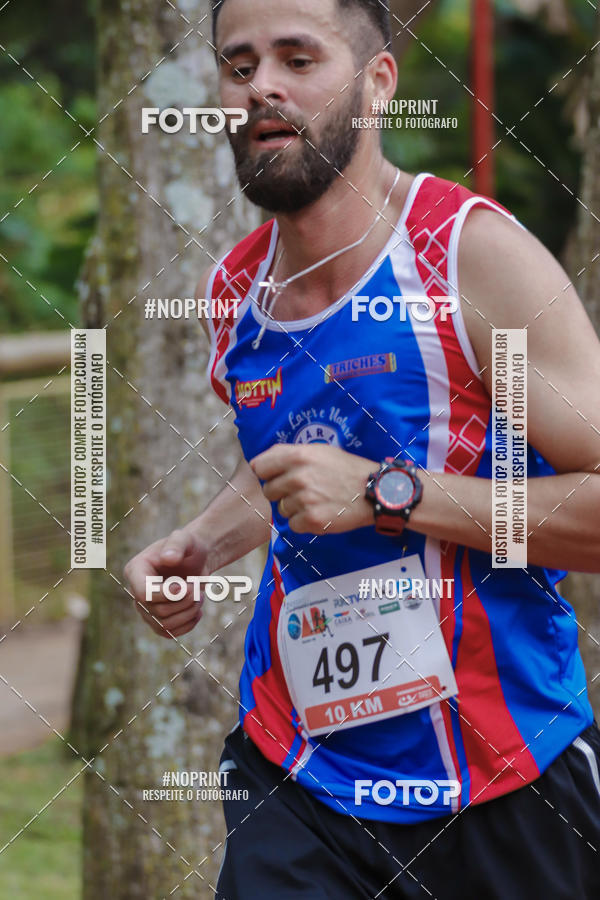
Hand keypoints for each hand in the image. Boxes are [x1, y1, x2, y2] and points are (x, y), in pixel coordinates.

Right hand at [124, 529, 208, 638]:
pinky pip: (170, 633)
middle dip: (184, 601)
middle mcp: (136, 592)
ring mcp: (146, 608)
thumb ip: (176, 544)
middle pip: (158, 611)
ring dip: (189, 612)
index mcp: (136, 570)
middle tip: (197, 586)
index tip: (185, 586)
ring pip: (165, 626)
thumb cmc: (189, 546)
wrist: (197, 559)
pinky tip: (197, 610)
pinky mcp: (158, 621)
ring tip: (199, 596)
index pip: (143, 593)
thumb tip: (168, 558)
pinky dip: (188, 624)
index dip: (166, 594)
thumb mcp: (185, 538)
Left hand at [250, 444, 375, 533]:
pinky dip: (304, 523)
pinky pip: (293, 525)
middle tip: (302, 491)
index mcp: (297, 456)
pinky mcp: (312, 520)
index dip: (267, 473)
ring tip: (316, 501)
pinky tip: (320, 513)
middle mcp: (298, 477)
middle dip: (281, 492)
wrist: (376, 491)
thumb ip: (290, 454)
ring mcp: (304, 500)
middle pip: (268, 491)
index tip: (276, 477)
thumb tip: (262, 463)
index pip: (258, 467)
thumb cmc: (347, 469)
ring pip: (281, 509)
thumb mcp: (320, 451)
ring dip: (294, 509)